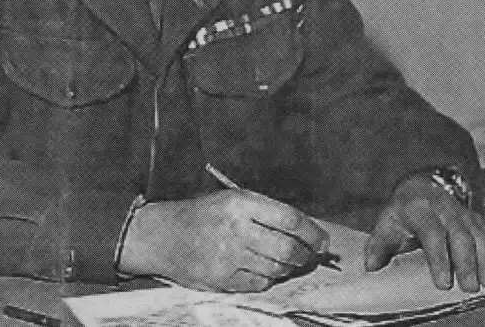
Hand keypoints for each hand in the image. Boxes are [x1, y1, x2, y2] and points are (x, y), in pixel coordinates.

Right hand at [119, 190, 330, 291]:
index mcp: (241, 203)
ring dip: (286, 268)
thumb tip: (308, 232)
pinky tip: (259, 269)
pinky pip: (259, 284)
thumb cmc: (202, 216)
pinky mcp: (222, 279)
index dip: (313, 233)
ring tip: (282, 261)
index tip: (322, 241)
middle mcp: (236, 229)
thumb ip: (267, 213)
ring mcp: (228, 256)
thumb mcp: (232, 200)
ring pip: (276, 269)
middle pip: (288, 249)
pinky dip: (266, 279)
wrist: (163, 236)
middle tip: (308, 256)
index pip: (290, 220)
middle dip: (305, 255)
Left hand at [364, 175, 484, 291]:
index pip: (432, 233)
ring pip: (479, 234)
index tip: (443, 283)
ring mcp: (463, 213)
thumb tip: (371, 266)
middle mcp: (445, 209)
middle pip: (460, 235)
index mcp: (420, 209)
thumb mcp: (386, 223)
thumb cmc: (403, 212)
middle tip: (470, 287)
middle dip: (467, 262)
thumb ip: (378, 245)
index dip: (439, 258)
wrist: (421, 185)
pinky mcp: (476, 219)